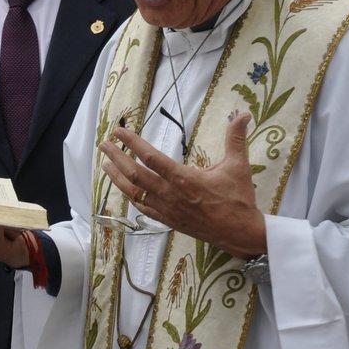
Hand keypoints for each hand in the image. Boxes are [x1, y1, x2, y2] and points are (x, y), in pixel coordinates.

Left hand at [100, 113, 266, 258]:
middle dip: (116, 157)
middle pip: (134, 173)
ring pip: (134, 192)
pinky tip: (124, 189)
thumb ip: (236, 138)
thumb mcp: (238, 166)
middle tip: (104, 144)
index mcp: (183, 178)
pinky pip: (142, 207)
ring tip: (105, 164)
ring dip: (117, 177)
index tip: (119, 131)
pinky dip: (130, 197)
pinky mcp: (168, 220)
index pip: (150, 157)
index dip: (132, 142)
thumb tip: (244, 114)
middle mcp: (170, 194)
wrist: (239, 234)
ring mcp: (166, 209)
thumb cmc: (238, 200)